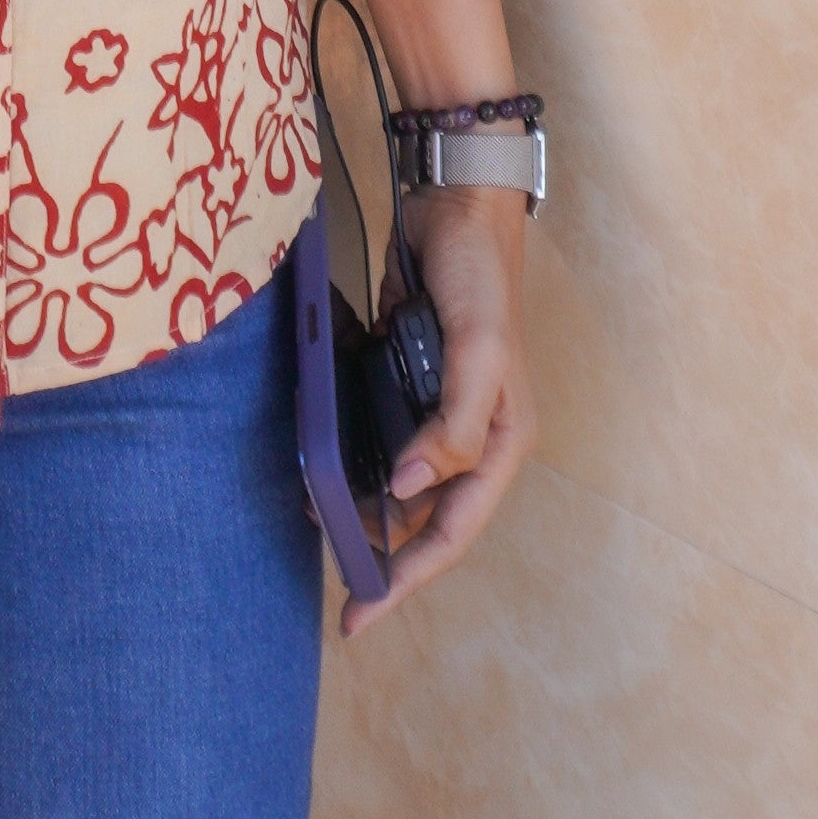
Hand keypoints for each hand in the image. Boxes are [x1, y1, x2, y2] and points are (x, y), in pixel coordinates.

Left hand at [340, 185, 536, 640]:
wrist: (455, 208)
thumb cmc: (480, 278)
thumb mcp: (479, 350)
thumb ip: (453, 424)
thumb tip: (410, 488)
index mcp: (500, 442)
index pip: (453, 529)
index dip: (410, 575)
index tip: (363, 611)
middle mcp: (472, 437)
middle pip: (427, 519)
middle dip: (385, 558)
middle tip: (339, 599)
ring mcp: (438, 412)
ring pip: (400, 485)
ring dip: (364, 511)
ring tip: (317, 529)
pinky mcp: (407, 382)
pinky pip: (379, 441)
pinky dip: (354, 463)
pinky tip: (322, 474)